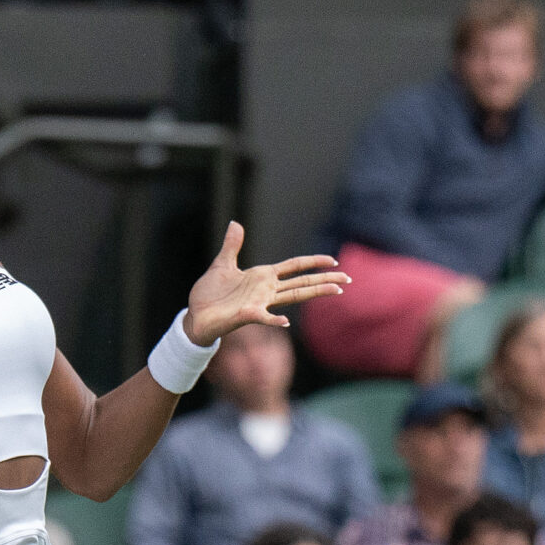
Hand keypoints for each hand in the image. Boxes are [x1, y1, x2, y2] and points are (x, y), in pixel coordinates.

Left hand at [182, 223, 346, 341]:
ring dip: (314, 293)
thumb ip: (232, 245)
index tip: (333, 261)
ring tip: (336, 291)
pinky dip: (274, 320)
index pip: (294, 267)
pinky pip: (263, 317)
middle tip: (348, 279)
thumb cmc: (210, 294)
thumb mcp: (222, 264)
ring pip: (292, 296)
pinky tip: (286, 322)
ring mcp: (259, 303)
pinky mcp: (246, 315)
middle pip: (302, 283)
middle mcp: (266, 290)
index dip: (313, 262)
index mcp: (262, 277)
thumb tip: (235, 223)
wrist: (196, 315)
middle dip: (325, 280)